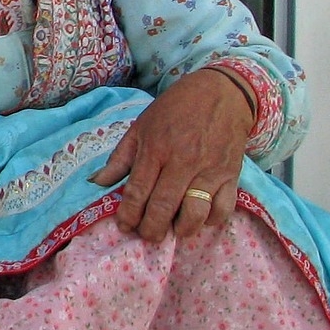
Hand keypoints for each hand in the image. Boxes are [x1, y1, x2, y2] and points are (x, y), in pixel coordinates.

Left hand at [90, 68, 253, 240]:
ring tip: (172, 229)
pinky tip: (199, 218)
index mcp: (156, 149)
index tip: (124, 225)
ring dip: (181, 229)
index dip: (129, 214)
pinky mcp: (232, 175)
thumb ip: (120, 158)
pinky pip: (223, 208)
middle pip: (164, 207)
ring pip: (196, 213)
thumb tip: (97, 183)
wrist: (222, 94)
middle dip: (151, 229)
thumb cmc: (175, 109)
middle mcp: (183, 162)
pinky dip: (211, 220)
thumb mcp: (141, 126)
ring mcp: (210, 170)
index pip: (138, 191)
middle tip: (146, 235)